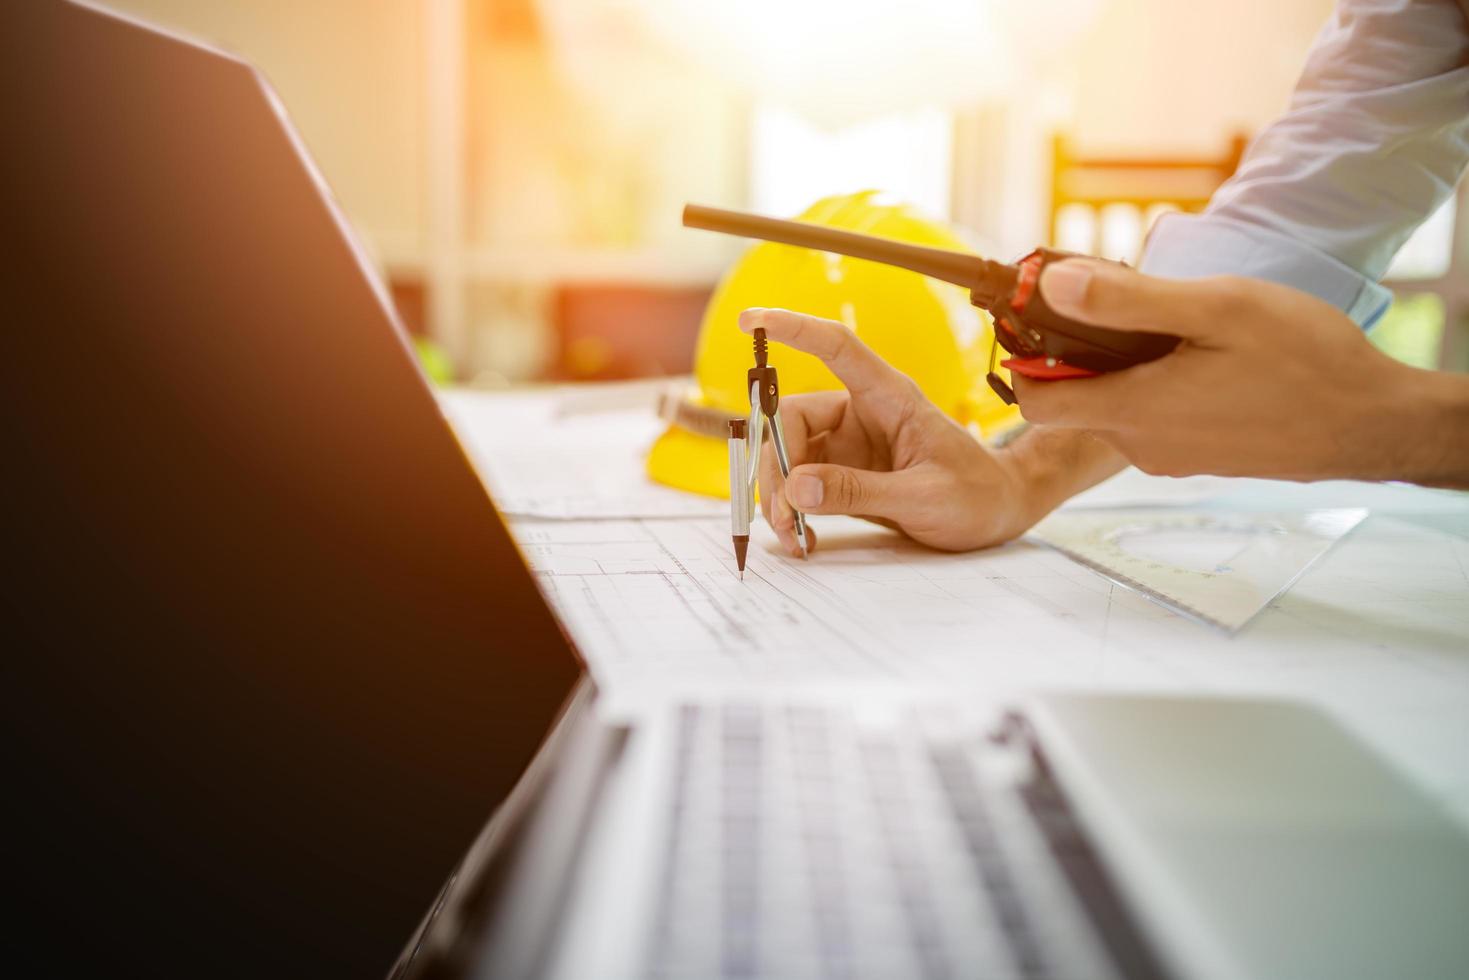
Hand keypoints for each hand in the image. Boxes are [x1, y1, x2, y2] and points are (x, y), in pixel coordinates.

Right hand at [739, 308, 1090, 554]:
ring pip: (788, 456)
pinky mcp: (843, 473)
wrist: (999, 515)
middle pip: (791, 420)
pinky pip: (801, 483)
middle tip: (783, 517)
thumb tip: (796, 487)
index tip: (751, 319)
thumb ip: (859, 492)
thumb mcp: (923, 497)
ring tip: (793, 536)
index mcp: (889, 398)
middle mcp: (862, 413)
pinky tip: (804, 537)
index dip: (792, 329)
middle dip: (776, 467)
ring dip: (780, 496)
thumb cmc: (976, 495)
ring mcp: (849, 444)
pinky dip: (794, 509)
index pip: (835, 348)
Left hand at [1012, 259, 1466, 482]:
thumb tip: (1053, 286)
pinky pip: (1150, 418)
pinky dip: (1156, 384)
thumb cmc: (1305, 362)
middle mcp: (1140, 444)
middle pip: (1073, 397)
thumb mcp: (1215, 309)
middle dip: (1079, 349)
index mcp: (1134, 410)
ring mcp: (1168, 456)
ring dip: (1123, 365)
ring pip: (1114, 405)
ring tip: (1175, 324)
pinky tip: (1201, 356)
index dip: (1023, 355)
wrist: (1371, 423)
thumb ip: (1127, 301)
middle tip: (1121, 300)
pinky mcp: (1194, 458)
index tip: (1037, 311)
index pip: (1033, 399)